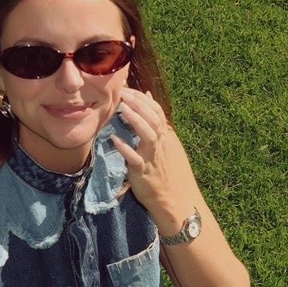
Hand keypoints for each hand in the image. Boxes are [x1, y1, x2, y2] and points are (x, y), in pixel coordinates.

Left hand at [111, 88, 189, 222]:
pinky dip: (125, 149)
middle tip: (122, 92)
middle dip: (138, 104)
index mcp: (165, 135)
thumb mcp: (163, 141)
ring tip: (122, 108)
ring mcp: (153, 157)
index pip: (156, 111)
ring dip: (135, 120)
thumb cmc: (164, 169)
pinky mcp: (143, 171)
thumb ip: (154, 119)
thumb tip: (147, 95)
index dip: (142, 98)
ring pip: (148, 135)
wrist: (173, 198)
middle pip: (153, 118)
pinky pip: (135, 159)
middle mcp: (161, 143)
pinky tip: (115, 140)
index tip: (127, 88)